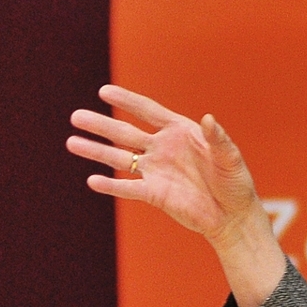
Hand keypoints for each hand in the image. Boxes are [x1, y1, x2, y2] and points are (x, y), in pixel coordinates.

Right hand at [67, 84, 261, 243]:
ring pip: (120, 158)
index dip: (127, 101)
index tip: (104, 91)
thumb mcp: (231, 158)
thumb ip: (218, 139)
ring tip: (71, 142)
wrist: (233, 215)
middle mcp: (163, 148)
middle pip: (125, 133)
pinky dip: (111, 185)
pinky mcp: (154, 194)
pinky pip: (128, 188)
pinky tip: (92, 180)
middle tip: (76, 117)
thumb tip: (209, 119)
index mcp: (180, 132)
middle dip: (101, 125)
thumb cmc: (235, 182)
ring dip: (96, 151)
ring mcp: (156, 170)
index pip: (148, 111)